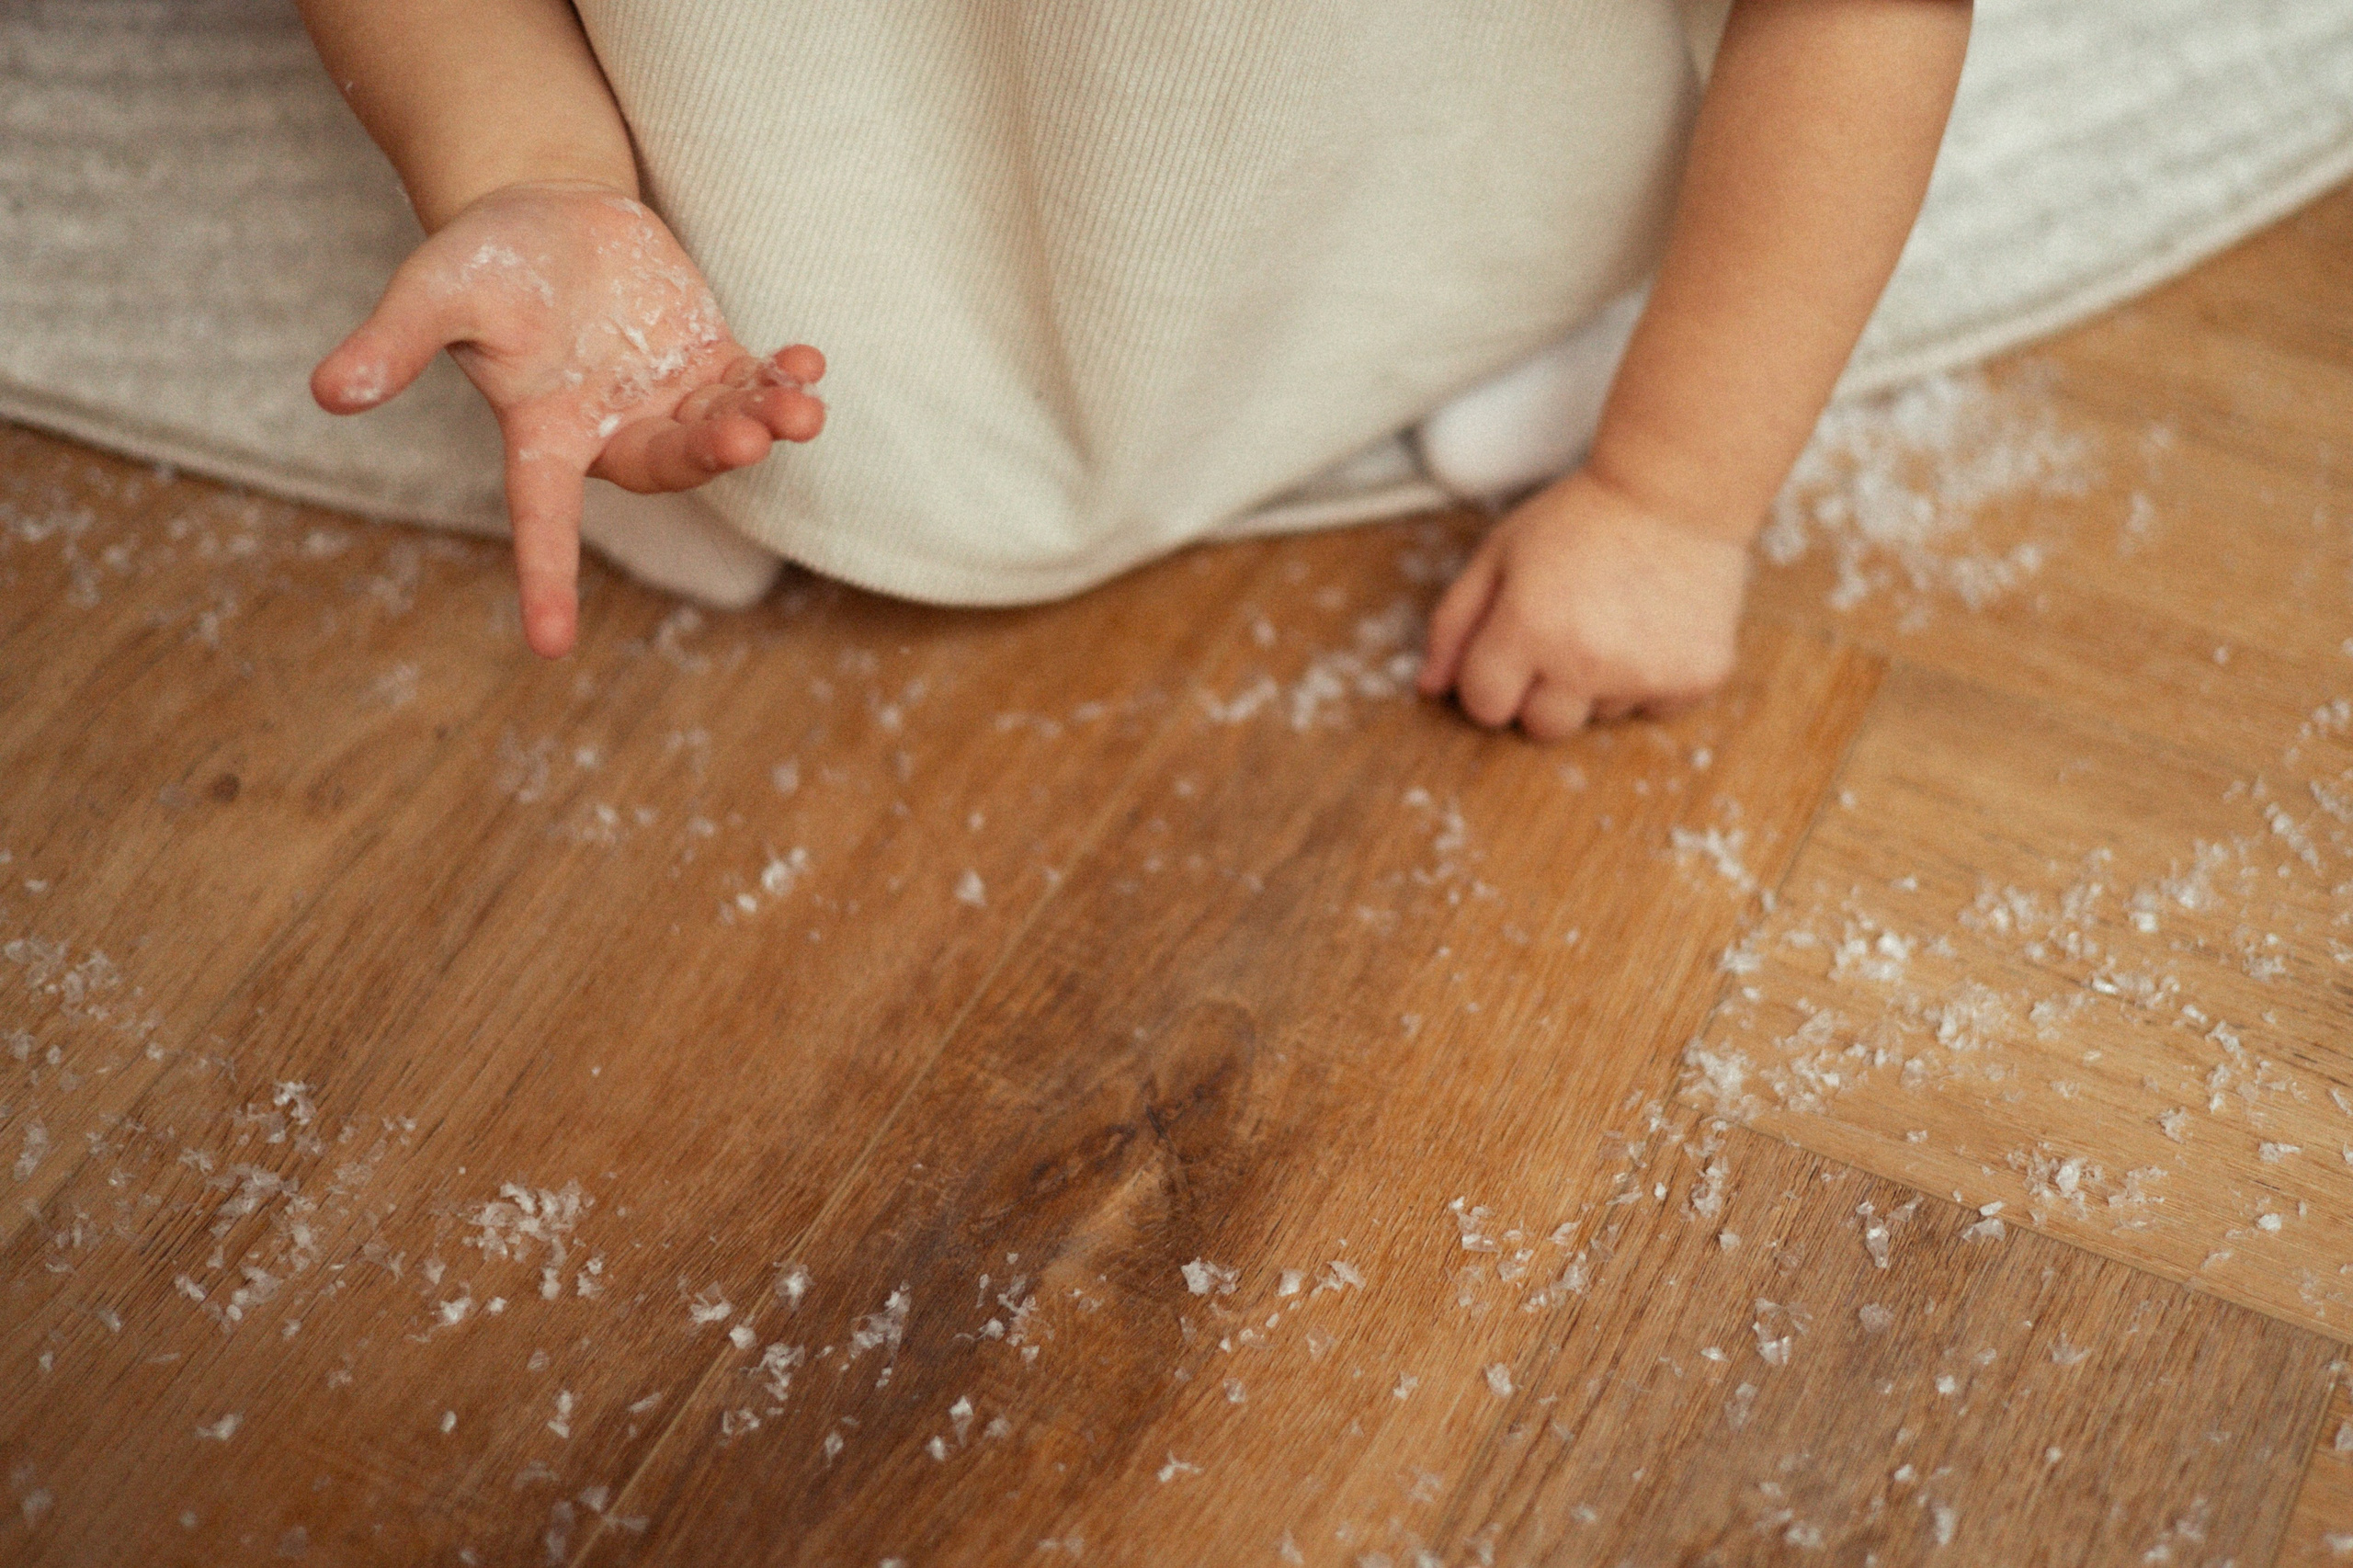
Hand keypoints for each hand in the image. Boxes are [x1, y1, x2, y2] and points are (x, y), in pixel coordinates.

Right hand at [310, 180, 825, 657]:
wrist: (545, 213)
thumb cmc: (484, 260)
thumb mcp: (432, 291)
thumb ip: (392, 344)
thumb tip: (327, 393)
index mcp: (543, 435)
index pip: (540, 520)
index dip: (544, 577)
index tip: (549, 645)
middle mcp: (611, 431)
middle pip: (668, 465)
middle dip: (708, 454)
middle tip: (742, 433)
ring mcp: (669, 398)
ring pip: (724, 430)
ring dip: (765, 423)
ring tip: (800, 407)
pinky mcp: (710, 361)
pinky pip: (757, 388)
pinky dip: (785, 382)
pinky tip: (809, 367)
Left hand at [1416, 469, 1748, 738]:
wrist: (1676, 490)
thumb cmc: (1580, 518)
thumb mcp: (1498, 554)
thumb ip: (1454, 623)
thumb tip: (1428, 688)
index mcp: (1526, 629)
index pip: (1486, 706)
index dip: (1492, 679)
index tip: (1511, 647)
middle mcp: (1584, 661)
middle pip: (1542, 727)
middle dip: (1543, 692)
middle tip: (1566, 634)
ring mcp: (1643, 674)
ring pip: (1601, 717)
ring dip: (1599, 683)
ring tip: (1616, 617)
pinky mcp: (1694, 678)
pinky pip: (1654, 709)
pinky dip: (1650, 679)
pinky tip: (1652, 628)